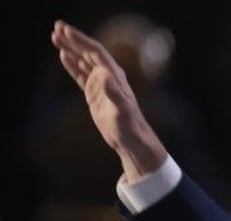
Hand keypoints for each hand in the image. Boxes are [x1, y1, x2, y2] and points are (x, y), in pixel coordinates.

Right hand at [50, 20, 166, 180]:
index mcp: (114, 76)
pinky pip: (81, 76)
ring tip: (55, 38)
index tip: (66, 31)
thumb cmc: (129, 125)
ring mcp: (101, 86)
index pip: (96, 52)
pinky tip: (64, 57)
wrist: (130, 139)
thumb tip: (102, 74)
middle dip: (73, 40)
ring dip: (70, 49)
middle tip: (56, 27)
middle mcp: (108, 77)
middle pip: (88, 53)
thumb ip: (113, 91)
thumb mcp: (121, 108)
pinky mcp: (95, 95)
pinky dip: (72, 66)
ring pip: (83, 63)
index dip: (81, 40)